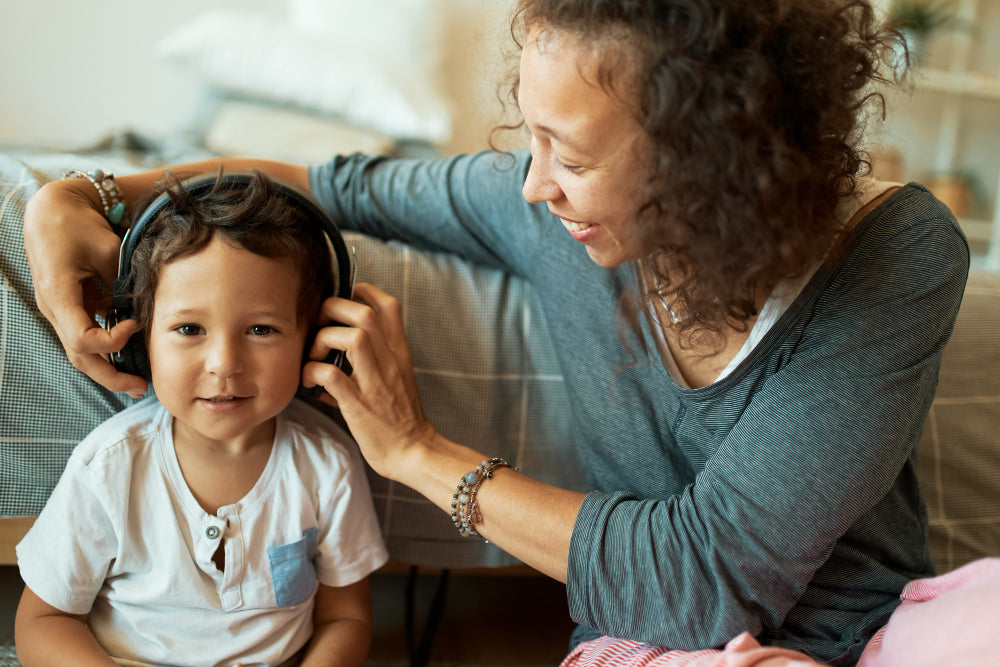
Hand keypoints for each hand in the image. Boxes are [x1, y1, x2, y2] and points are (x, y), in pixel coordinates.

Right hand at [23, 179, 146, 396]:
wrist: (51, 210)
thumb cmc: (76, 224)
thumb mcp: (106, 248)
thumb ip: (123, 280)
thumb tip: (144, 307)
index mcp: (58, 295)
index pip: (81, 338)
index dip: (111, 341)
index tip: (135, 324)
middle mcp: (53, 308)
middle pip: (78, 356)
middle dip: (110, 376)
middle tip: (142, 387)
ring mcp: (57, 310)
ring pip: (78, 352)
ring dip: (107, 368)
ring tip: (136, 382)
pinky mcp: (66, 307)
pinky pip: (82, 336)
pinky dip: (103, 350)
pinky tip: (125, 359)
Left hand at [302, 282, 437, 479]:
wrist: (414, 451)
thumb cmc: (401, 418)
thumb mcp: (395, 379)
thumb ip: (369, 362)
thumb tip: (331, 360)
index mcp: (398, 352)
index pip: (389, 305)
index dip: (363, 291)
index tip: (344, 299)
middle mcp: (389, 361)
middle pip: (364, 313)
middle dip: (334, 310)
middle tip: (320, 327)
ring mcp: (374, 381)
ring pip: (352, 337)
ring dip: (323, 340)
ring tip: (315, 355)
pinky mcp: (358, 403)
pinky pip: (330, 374)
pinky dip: (313, 371)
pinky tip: (310, 380)